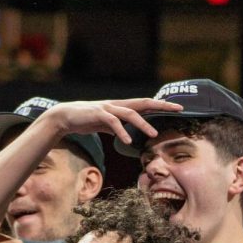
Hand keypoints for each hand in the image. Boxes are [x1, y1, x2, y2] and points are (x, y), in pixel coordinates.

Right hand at [41, 98, 180, 145]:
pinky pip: (112, 123)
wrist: (65, 117)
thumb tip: (127, 135)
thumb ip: (117, 127)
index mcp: (120, 106)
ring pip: (130, 113)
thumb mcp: (105, 125)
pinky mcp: (98, 115)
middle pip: (143, 102)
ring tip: (154, 134)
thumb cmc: (85, 120)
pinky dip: (121, 132)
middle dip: (161, 105)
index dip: (161, 104)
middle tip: (177, 108)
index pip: (145, 104)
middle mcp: (117, 104)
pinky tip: (128, 140)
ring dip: (143, 124)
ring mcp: (108, 108)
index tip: (177, 107)